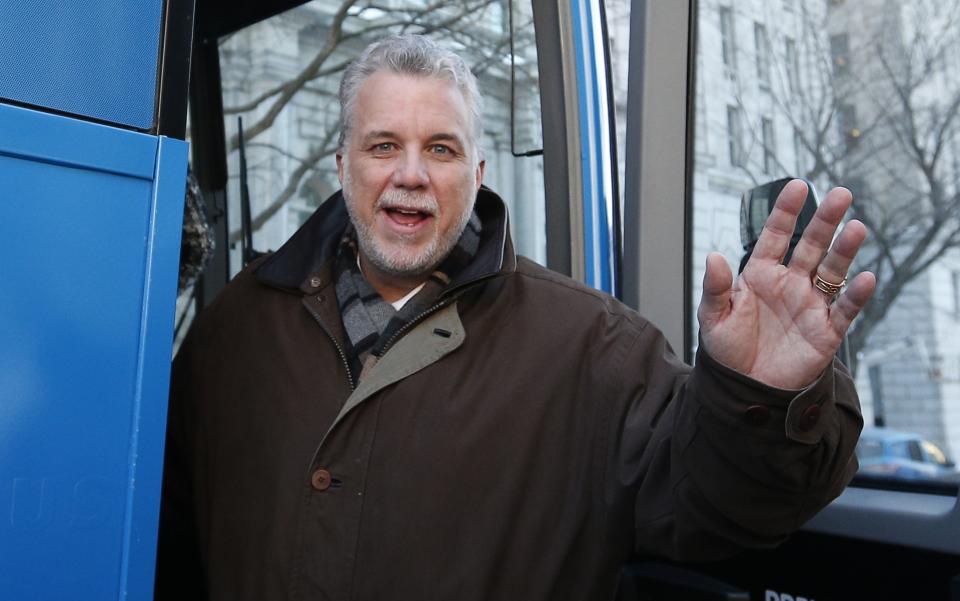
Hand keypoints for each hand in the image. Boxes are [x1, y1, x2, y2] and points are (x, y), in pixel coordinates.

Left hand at [698, 180, 876, 388]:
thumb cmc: (727, 353)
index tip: (797, 186)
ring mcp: (810, 305)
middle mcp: (789, 284)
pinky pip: (845, 310)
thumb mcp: (713, 318)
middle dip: (825, 221)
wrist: (744, 390)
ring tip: (857, 227)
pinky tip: (863, 278)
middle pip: (811, 246)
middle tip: (841, 194)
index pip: (776, 236)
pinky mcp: (826, 331)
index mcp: (760, 275)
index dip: (786, 212)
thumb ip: (716, 288)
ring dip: (845, 250)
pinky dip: (855, 295)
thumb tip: (713, 256)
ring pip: (833, 271)